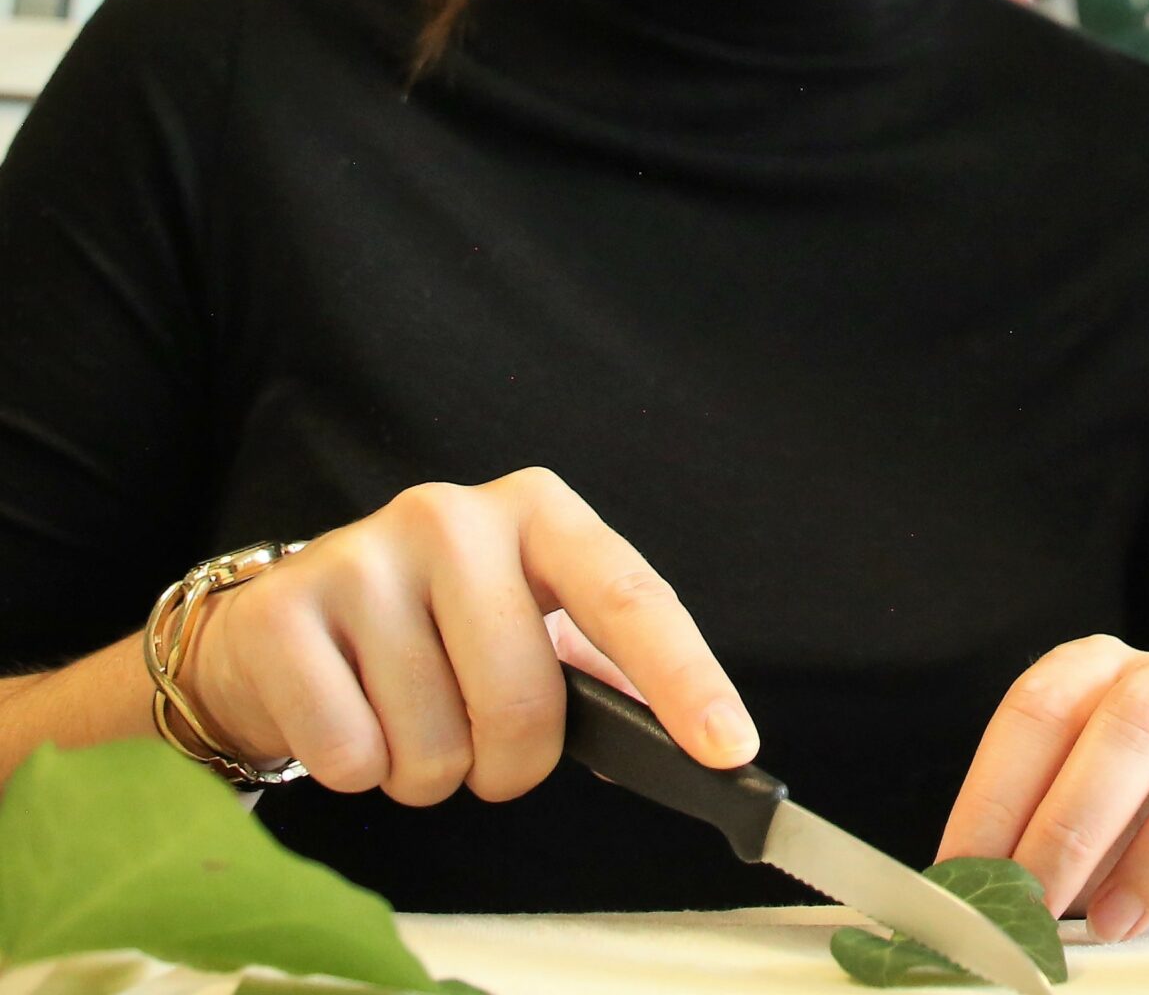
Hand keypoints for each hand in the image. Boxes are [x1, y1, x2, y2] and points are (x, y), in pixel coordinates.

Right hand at [186, 467, 753, 803]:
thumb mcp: (524, 620)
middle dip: (509, 763)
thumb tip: (697, 736)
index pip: (628, 596)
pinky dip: (358, 772)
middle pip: (525, 701)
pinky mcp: (288, 611)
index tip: (731, 746)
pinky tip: (347, 717)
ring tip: (402, 719)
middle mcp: (457, 517)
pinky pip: (351, 757)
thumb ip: (600, 670)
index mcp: (539, 512)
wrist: (281, 626)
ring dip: (426, 771)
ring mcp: (368, 555)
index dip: (685, 677)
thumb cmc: (430, 631)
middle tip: (479, 745)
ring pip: (434, 745)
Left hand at [938, 637, 1148, 940]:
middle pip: (1135, 716)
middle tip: (1039, 905)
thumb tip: (949, 902)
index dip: (996, 792)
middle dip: (1077, 821)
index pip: (1041, 705)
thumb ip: (1016, 852)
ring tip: (1118, 922)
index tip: (968, 877)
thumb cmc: (1120, 841)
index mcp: (1101, 674)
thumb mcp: (1061, 833)